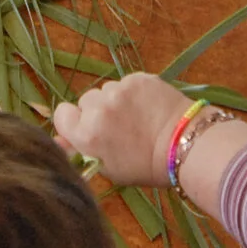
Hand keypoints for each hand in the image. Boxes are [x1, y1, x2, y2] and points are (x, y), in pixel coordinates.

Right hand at [53, 72, 196, 187]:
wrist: (185, 145)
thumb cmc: (145, 166)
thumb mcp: (109, 169)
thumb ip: (81, 152)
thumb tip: (60, 141)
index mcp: (87, 133)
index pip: (61, 114)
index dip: (73, 122)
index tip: (86, 129)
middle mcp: (98, 108)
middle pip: (85, 101)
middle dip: (96, 112)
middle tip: (118, 127)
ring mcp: (119, 90)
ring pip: (106, 91)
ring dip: (115, 101)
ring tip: (136, 117)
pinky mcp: (137, 78)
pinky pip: (126, 83)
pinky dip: (133, 93)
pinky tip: (147, 107)